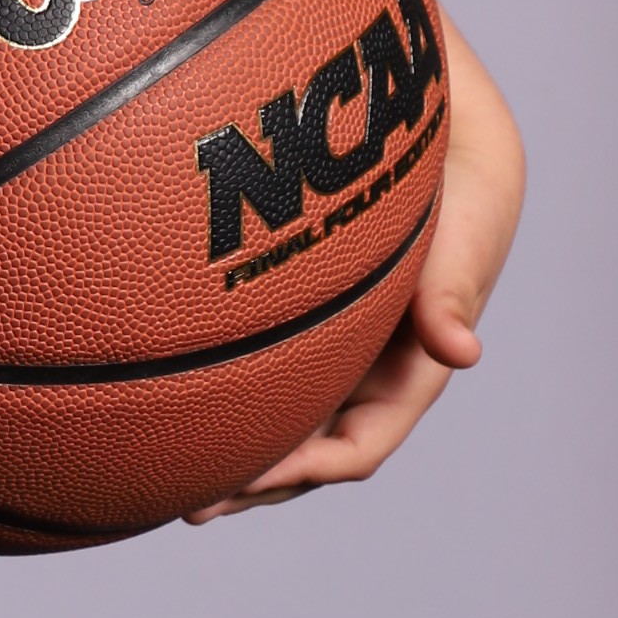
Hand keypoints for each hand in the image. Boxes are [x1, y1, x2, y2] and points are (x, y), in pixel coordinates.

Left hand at [187, 13, 523, 521]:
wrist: (435, 115)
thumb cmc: (453, 166)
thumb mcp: (467, 217)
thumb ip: (454, 283)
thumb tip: (463, 351)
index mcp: (410, 363)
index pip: (358, 445)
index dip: (302, 472)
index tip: (242, 481)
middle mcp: (366, 363)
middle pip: (305, 447)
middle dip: (251, 480)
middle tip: (186, 502)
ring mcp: (331, 337)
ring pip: (276, 411)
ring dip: (226, 443)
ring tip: (157, 468)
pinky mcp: (299, 303)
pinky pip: (254, 354)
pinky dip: (213, 378)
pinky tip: (150, 378)